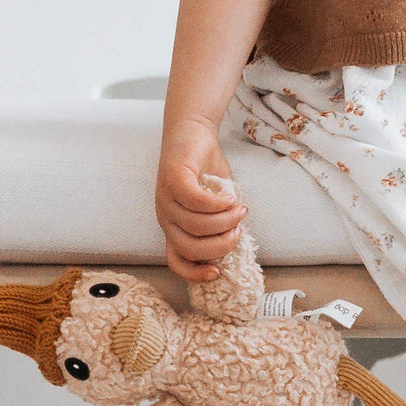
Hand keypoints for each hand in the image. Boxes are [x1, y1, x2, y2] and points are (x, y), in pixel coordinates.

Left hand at [155, 117, 247, 282]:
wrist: (193, 132)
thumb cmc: (205, 169)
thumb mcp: (216, 203)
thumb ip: (222, 223)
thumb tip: (238, 242)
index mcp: (173, 228)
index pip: (176, 261)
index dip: (195, 274)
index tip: (219, 272)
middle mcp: (165, 218)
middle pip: (191, 248)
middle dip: (221, 245)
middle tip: (239, 230)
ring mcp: (166, 199)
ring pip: (197, 225)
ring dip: (226, 221)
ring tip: (240, 208)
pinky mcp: (173, 179)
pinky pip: (196, 202)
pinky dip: (218, 204)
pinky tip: (231, 198)